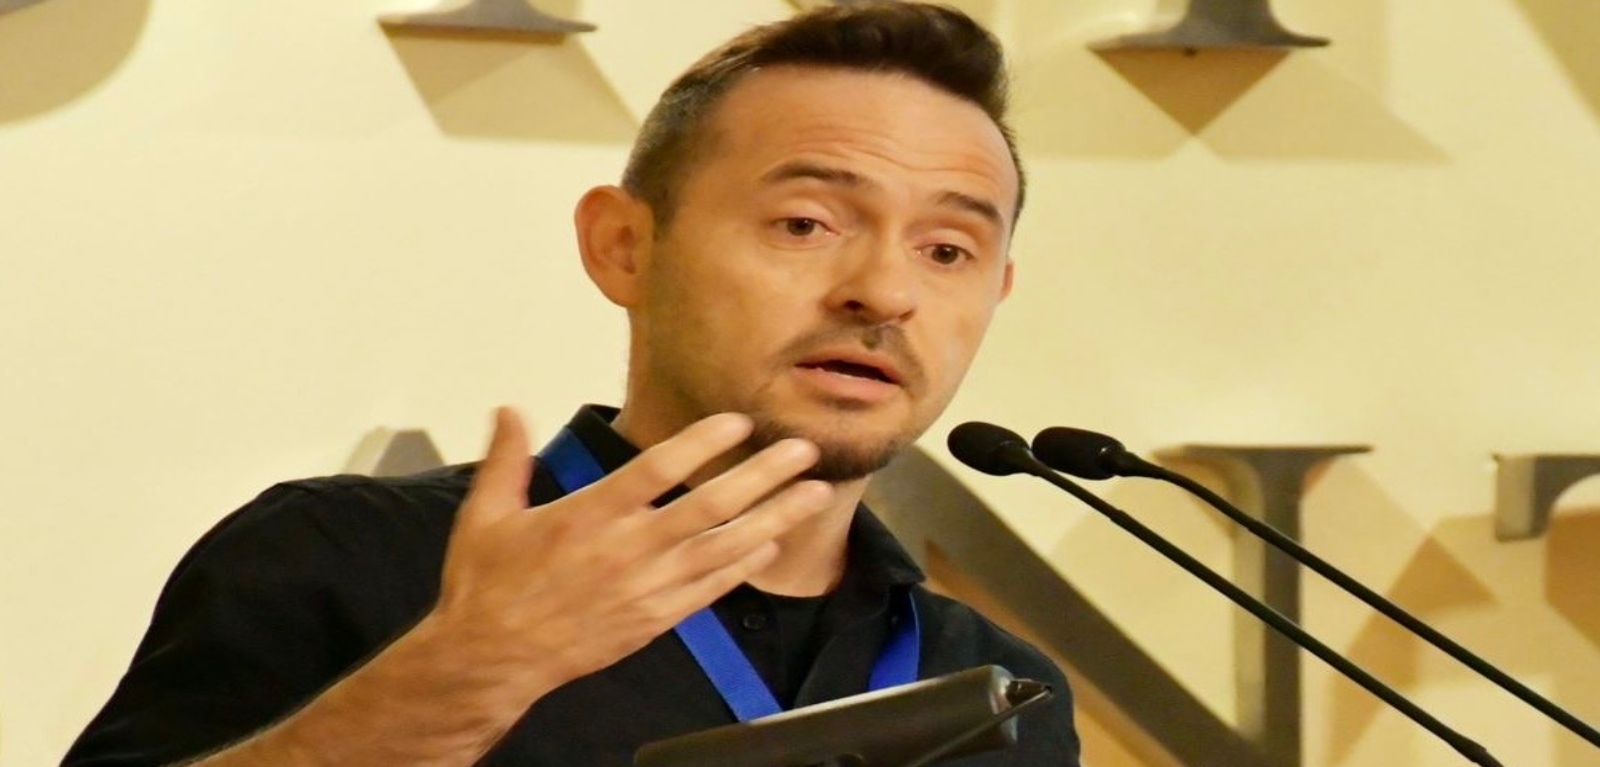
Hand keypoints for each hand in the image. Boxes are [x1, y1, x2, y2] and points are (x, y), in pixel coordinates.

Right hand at [432, 407, 832, 689]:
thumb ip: (508, 459)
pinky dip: (743, 565)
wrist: (492, 658)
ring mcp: (646, 587)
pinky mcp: (654, 618)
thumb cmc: (488, 587)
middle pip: (708, 505)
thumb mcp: (485, 516)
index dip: (702, 442)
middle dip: (762, 475)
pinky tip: (772, 544)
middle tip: (803, 451)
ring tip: (813, 494)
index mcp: (587, 515)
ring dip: (773, 517)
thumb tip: (509, 409)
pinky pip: (710, 588)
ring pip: (723, 547)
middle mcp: (626, 549)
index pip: (656, 469)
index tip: (739, 421)